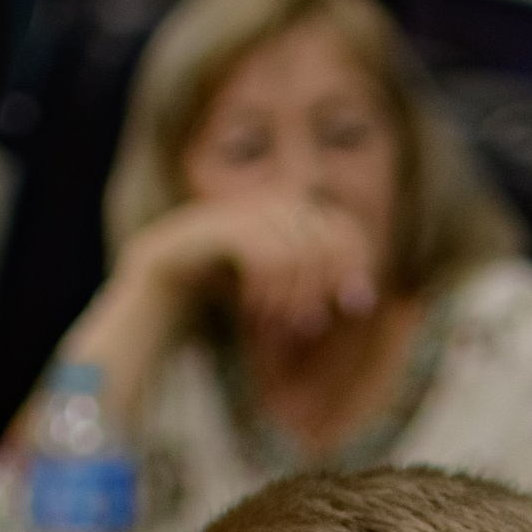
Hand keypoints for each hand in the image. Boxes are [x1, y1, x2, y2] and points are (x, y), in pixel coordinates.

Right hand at [118, 193, 379, 344]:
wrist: (167, 278)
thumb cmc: (227, 290)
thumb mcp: (281, 293)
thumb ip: (319, 292)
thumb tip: (364, 300)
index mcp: (293, 214)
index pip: (343, 230)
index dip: (353, 266)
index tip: (353, 307)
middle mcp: (274, 204)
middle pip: (323, 241)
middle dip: (320, 289)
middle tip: (306, 327)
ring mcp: (246, 212)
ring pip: (296, 252)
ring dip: (291, 296)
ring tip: (277, 325)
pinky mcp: (221, 228)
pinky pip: (263, 256)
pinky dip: (267, 290)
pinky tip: (256, 311)